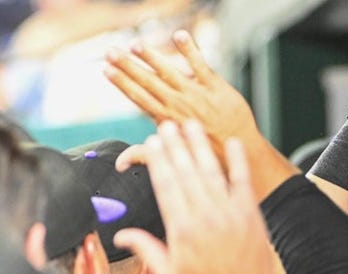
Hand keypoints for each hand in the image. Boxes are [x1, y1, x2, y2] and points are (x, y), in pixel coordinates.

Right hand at [104, 30, 259, 165]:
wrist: (241, 149)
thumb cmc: (209, 150)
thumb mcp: (173, 153)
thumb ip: (144, 155)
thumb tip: (119, 164)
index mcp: (166, 119)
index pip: (138, 97)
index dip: (121, 83)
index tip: (106, 70)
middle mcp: (178, 105)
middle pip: (147, 82)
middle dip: (127, 66)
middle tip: (109, 51)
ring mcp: (196, 95)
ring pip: (169, 72)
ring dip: (151, 57)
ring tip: (135, 44)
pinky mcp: (215, 87)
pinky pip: (201, 65)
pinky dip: (190, 51)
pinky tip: (180, 35)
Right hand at [113, 119, 273, 273]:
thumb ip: (145, 250)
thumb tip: (120, 237)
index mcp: (182, 229)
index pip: (166, 186)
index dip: (158, 162)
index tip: (152, 143)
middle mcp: (205, 216)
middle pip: (186, 173)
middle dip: (175, 146)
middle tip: (165, 124)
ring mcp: (229, 212)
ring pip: (211, 171)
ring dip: (200, 146)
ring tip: (191, 125)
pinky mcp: (250, 212)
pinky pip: (243, 180)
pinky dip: (238, 160)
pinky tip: (232, 142)